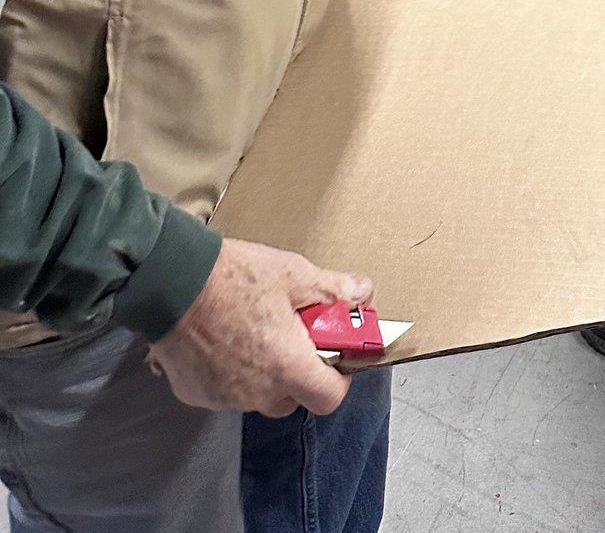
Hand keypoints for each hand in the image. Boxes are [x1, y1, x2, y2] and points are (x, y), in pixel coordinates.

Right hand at [147, 238, 370, 417]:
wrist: (173, 282)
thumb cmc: (237, 278)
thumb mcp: (293, 274)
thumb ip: (332, 290)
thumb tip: (363, 292)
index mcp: (286, 367)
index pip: (327, 398)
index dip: (337, 379)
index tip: (334, 354)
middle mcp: (256, 392)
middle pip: (291, 398)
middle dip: (298, 372)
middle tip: (293, 336)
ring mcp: (222, 397)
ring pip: (257, 395)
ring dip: (264, 373)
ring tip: (256, 331)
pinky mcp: (194, 393)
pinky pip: (225, 391)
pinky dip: (231, 373)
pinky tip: (225, 339)